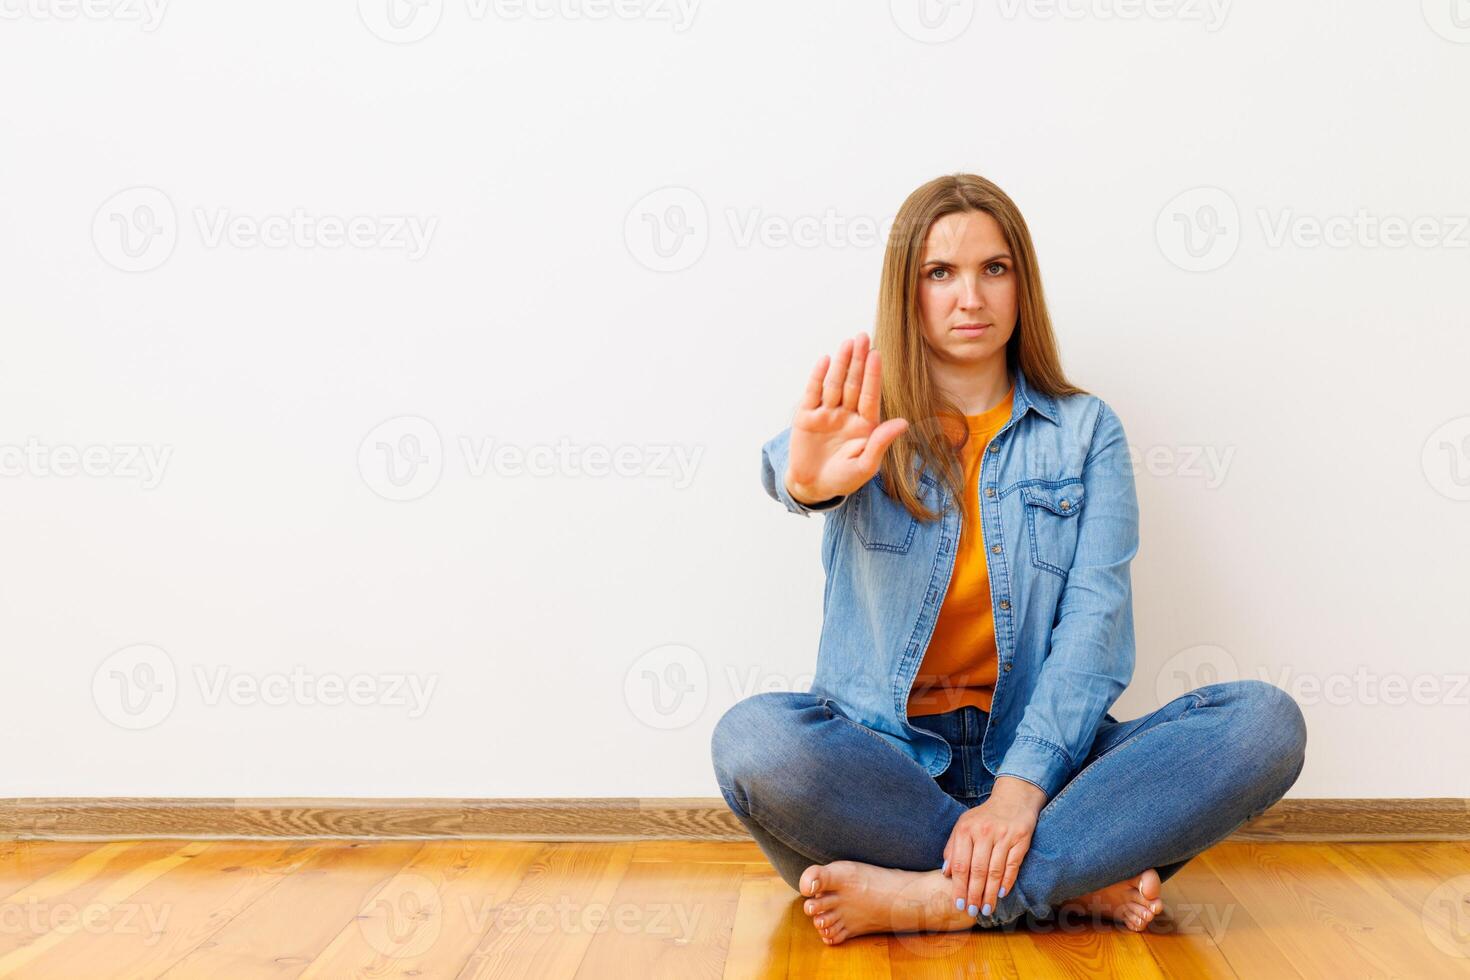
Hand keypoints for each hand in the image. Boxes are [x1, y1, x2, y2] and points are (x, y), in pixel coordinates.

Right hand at [784, 332, 909, 503]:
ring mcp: (826, 414)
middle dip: (858, 361)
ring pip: (834, 384)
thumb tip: (903, 422)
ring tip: (847, 343)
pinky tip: (825, 360)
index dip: (873, 375)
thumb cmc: (843, 478)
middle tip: (863, 337)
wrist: (813, 487)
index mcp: (865, 425)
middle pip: (853, 383)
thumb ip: (881, 443)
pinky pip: (813, 393)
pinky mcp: (807, 416)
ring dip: (841, 364)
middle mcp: (847, 415)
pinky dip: (818, 377)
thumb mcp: (865, 466)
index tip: (877, 355)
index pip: (869, 395)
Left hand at [942, 776, 1046, 917]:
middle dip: (974, 894)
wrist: (1013, 799)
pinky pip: (1012, 865)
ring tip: (986, 909)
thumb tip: (945, 873)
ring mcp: (1003, 836)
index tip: (958, 903)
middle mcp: (984, 832)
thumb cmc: (984, 817)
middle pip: (977, 870)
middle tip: (972, 911)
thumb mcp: (964, 826)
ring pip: (994, 871)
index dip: (958, 886)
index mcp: (966, 830)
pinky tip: (1001, 894)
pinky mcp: (1020, 840)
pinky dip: (1006, 882)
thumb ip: (953, 847)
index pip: (960, 864)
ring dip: (989, 893)